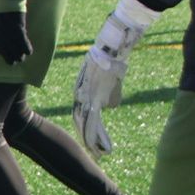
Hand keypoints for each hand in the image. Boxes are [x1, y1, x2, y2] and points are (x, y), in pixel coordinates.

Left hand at [0, 11, 31, 64]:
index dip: (9, 53)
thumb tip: (6, 44)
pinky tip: (29, 48)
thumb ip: (0, 38)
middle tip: (20, 51)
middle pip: (10, 61)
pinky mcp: (20, 36)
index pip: (3, 55)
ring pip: (19, 57)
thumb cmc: (0, 14)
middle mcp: (1, 45)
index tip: (13, 48)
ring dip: (23, 54)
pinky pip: (27, 50)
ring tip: (24, 49)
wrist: (6, 4)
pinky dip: (28, 49)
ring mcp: (10, 42)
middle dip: (16, 57)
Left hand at [72, 0, 157, 155]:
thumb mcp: (110, 75)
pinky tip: (102, 145)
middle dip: (85, 136)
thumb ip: (110, 91)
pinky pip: (96, 117)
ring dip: (92, 139)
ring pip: (87, 121)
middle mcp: (82, 90)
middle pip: (81, 118)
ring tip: (96, 155)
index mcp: (83, 86)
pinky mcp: (98, 92)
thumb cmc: (113, 53)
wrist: (114, 39)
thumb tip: (112, 107)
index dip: (83, 126)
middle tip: (89, 154)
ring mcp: (89, 92)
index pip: (80, 110)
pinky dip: (99, 133)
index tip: (86, 140)